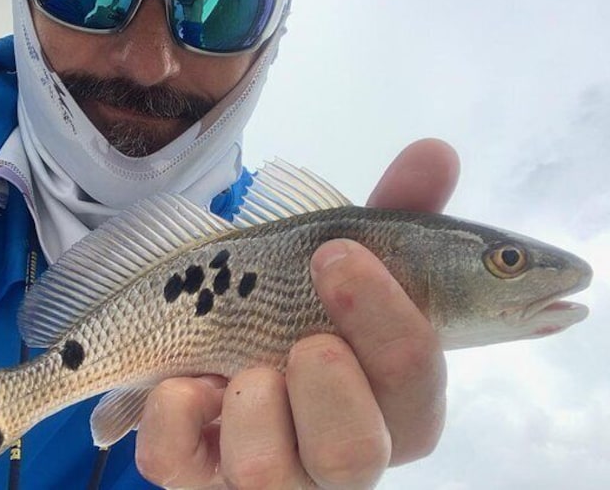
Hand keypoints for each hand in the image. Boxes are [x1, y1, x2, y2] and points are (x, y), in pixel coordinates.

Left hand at [135, 139, 459, 488]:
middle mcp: (336, 457)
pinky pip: (175, 465)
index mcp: (390, 405)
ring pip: (268, 476)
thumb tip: (436, 151)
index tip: (339, 252)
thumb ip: (391, 215)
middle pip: (356, 454)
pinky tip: (184, 380)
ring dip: (249, 400)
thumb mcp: (342, 258)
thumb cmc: (298, 306)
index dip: (391, 324)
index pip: (420, 391)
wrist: (215, 338)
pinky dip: (173, 413)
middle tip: (303, 334)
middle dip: (325, 380)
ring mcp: (265, 476)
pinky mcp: (195, 480)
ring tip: (239, 365)